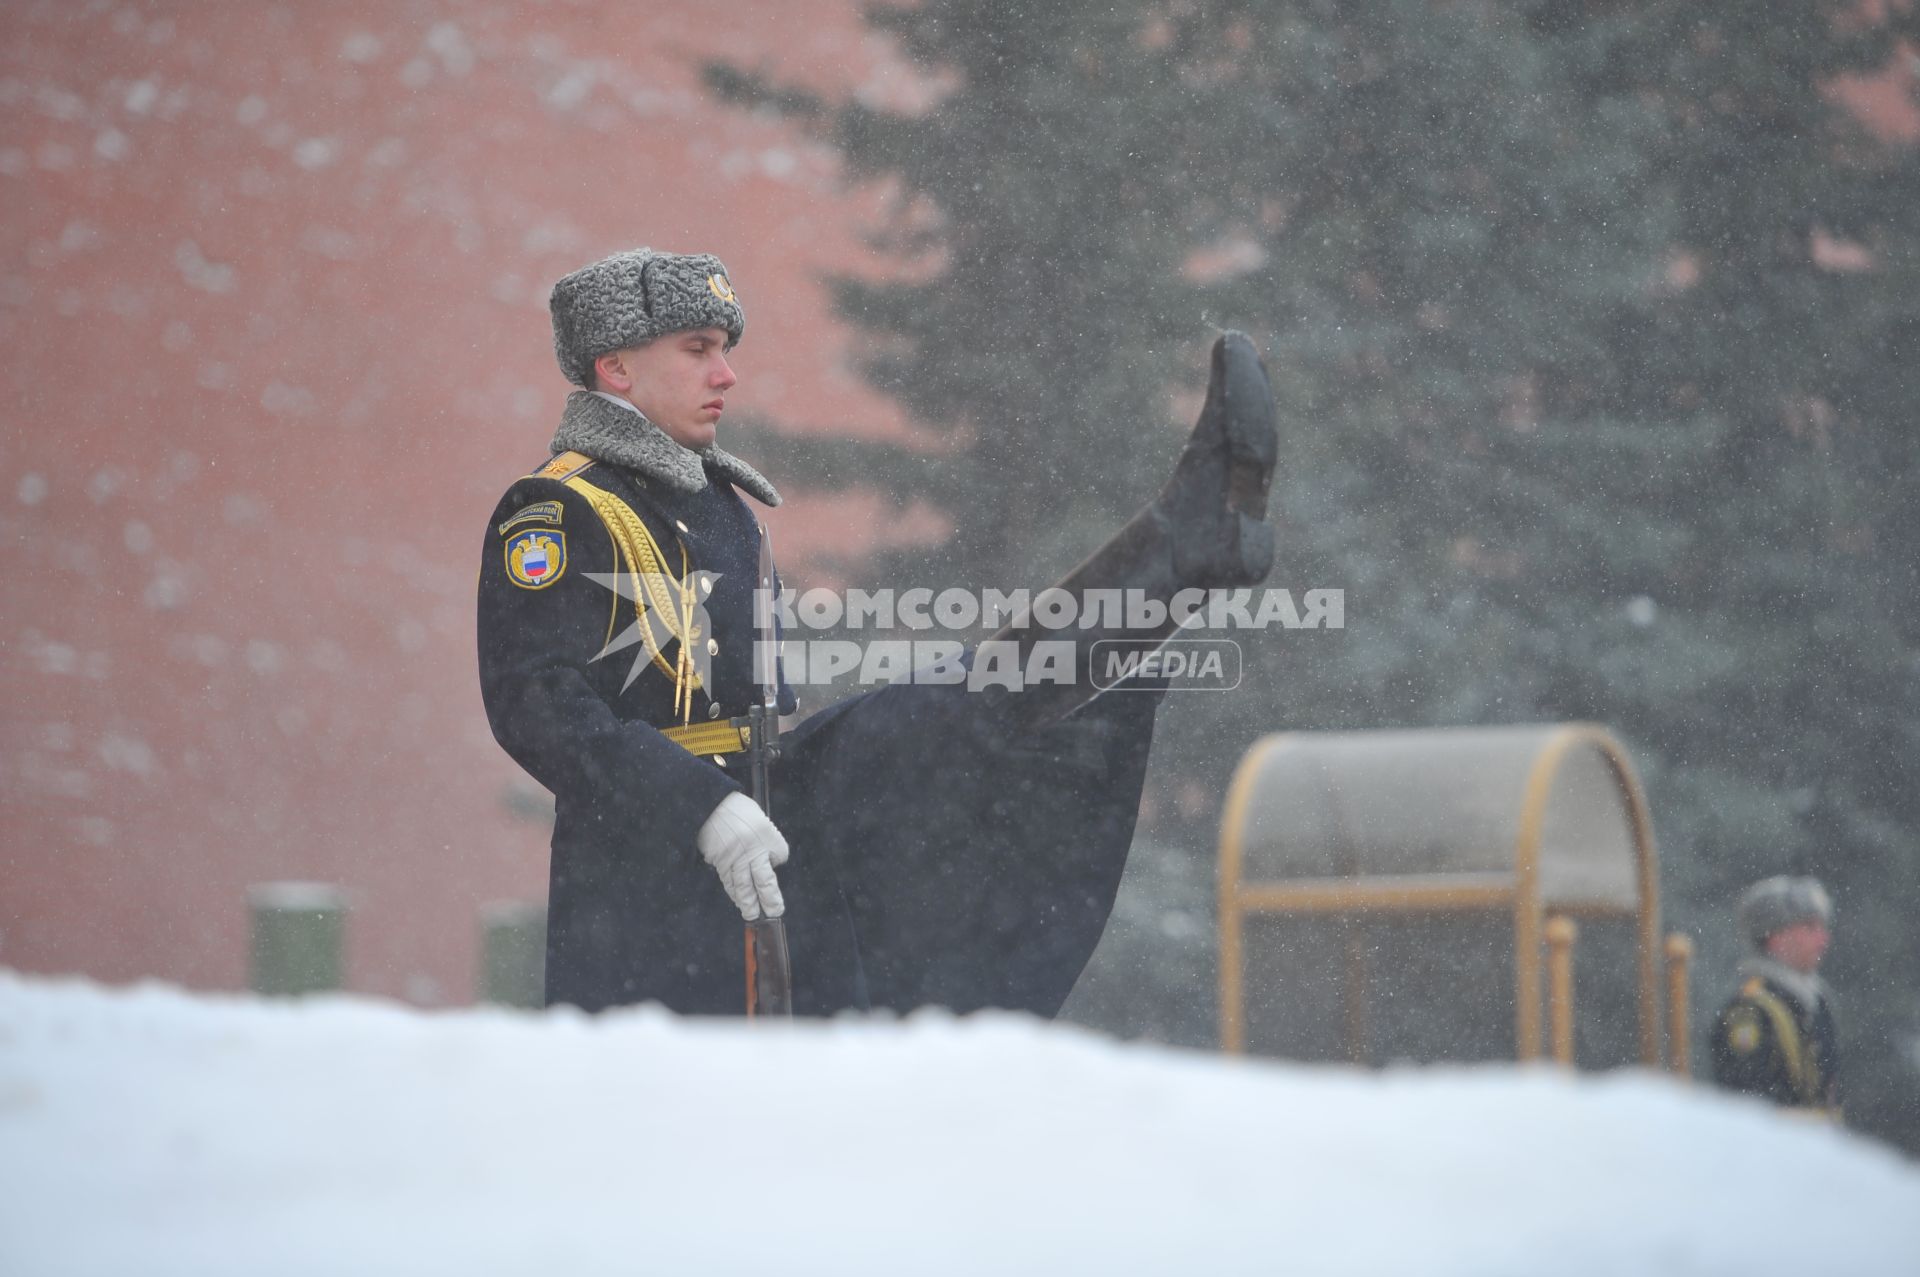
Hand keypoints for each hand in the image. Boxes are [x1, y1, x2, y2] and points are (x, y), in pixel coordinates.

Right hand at [695, 792, 788, 920]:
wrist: (709, 805)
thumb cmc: (736, 811)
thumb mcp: (759, 819)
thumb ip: (768, 839)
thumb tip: (770, 861)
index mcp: (765, 835)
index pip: (780, 854)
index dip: (779, 858)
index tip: (777, 868)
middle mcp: (751, 850)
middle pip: (763, 880)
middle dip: (769, 899)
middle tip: (774, 913)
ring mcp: (735, 857)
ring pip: (743, 886)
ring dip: (749, 903)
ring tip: (753, 915)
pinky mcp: (720, 861)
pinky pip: (728, 880)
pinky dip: (733, 893)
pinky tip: (738, 901)